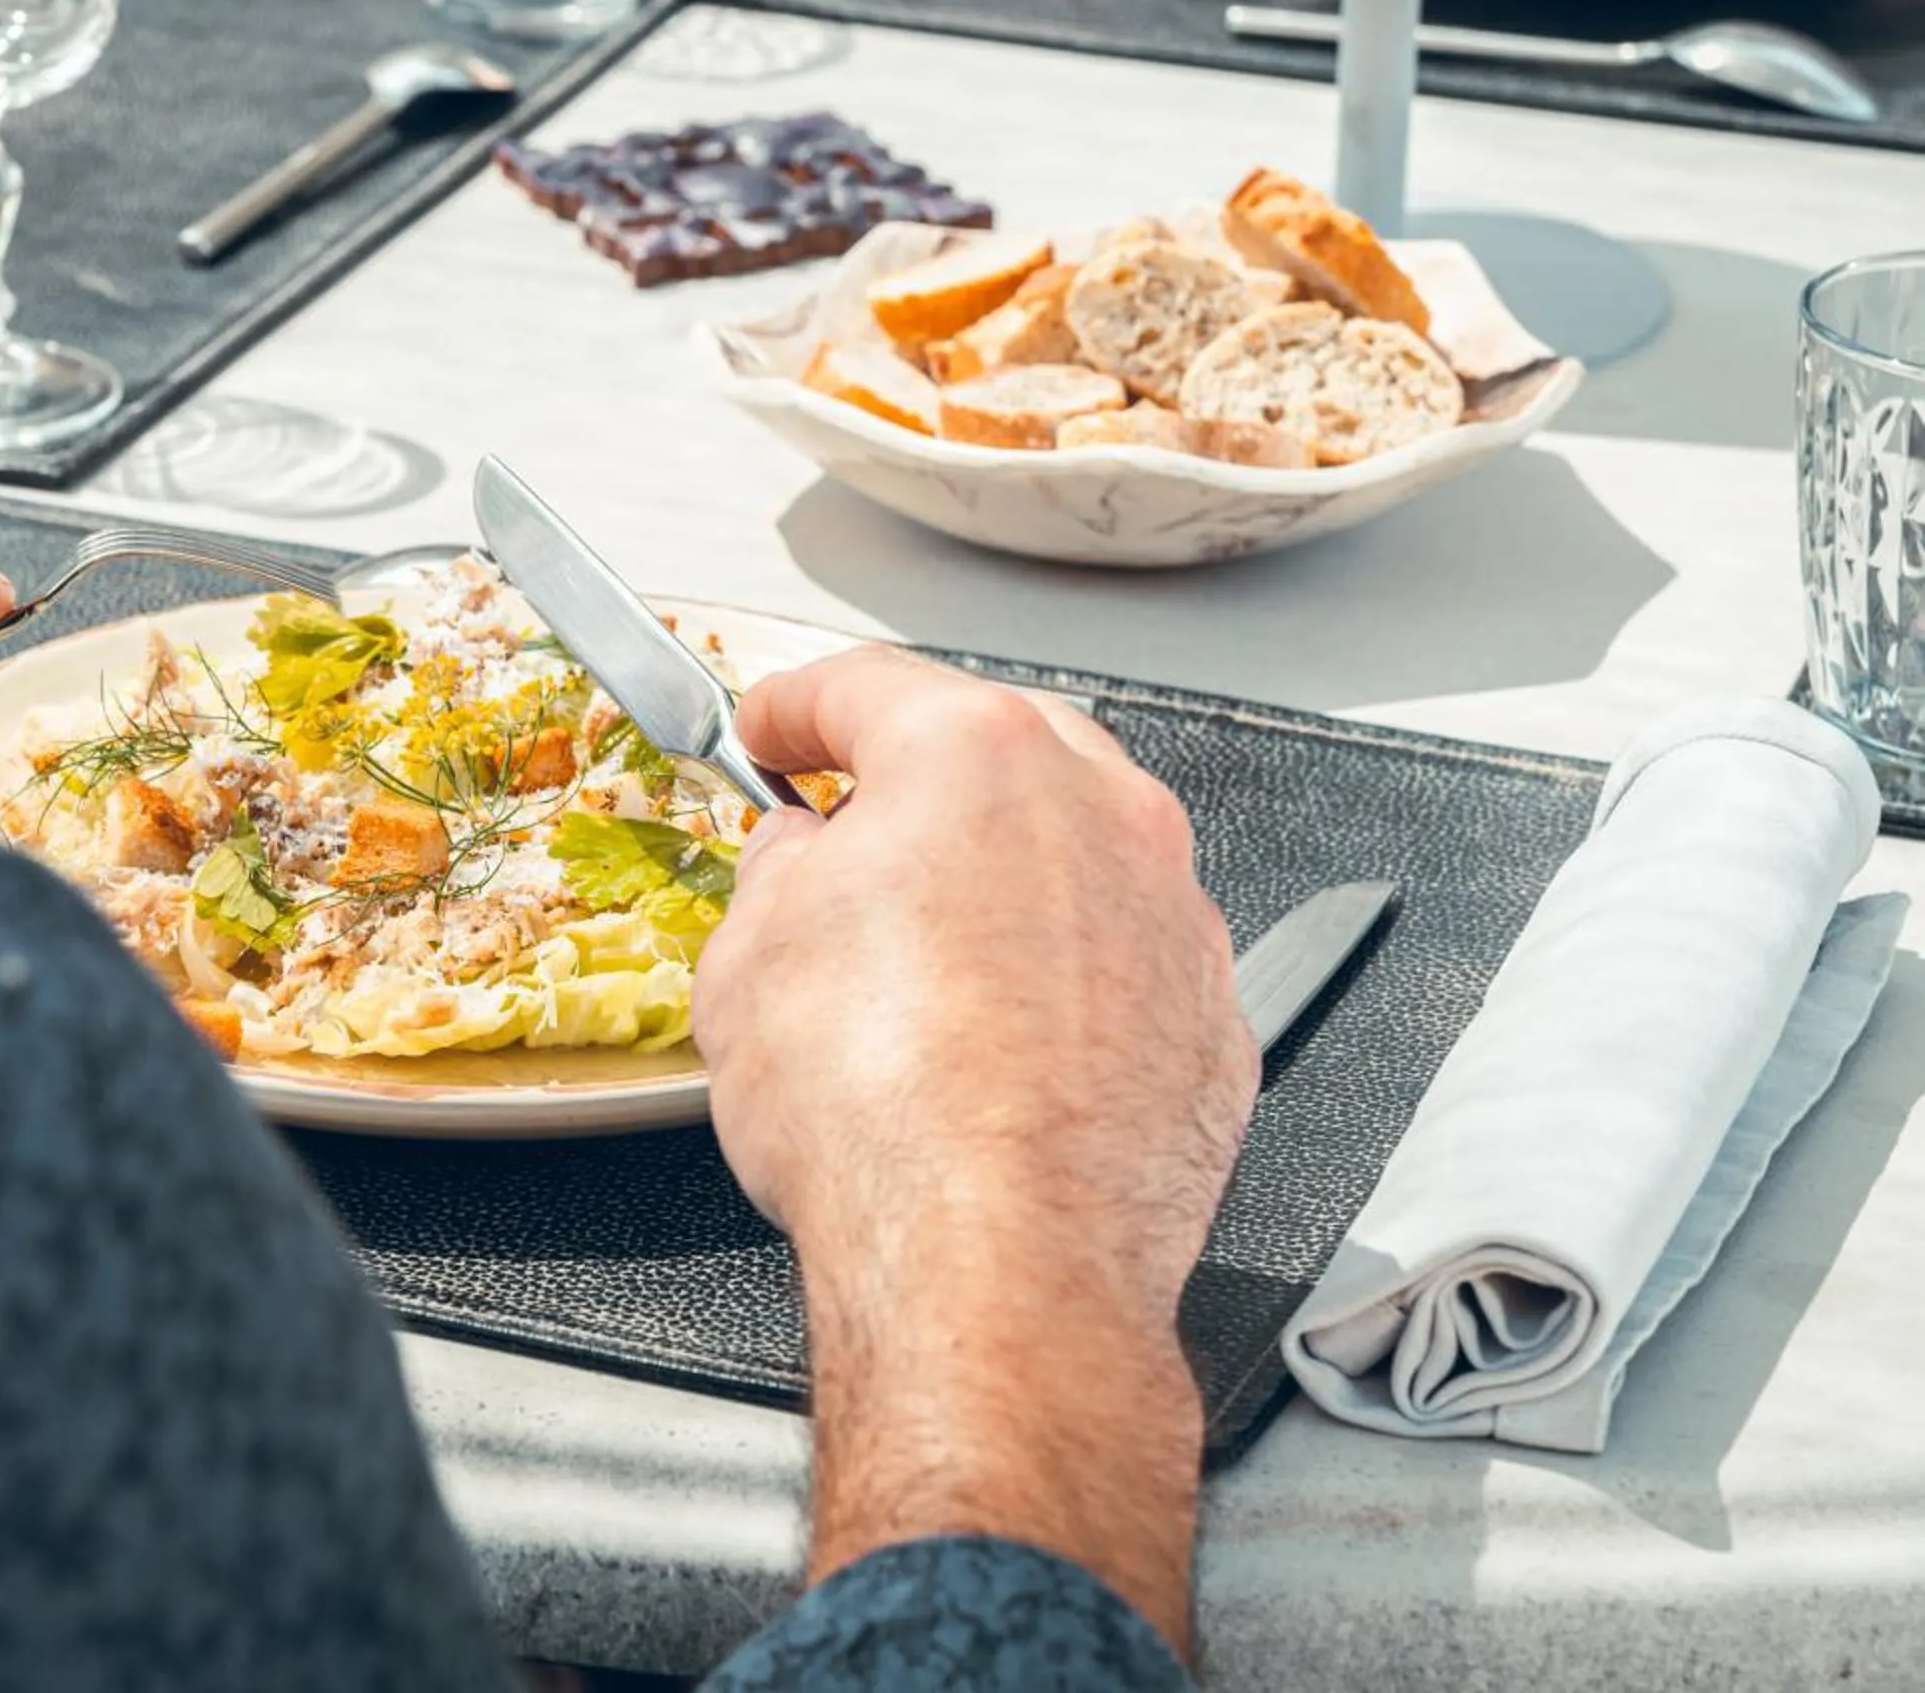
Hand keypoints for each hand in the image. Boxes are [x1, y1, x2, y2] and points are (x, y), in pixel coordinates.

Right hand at [691, 648, 1252, 1650]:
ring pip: (1075, 852)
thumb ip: (781, 872)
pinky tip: (996, 1040)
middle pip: (995, 749)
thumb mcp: (746, 959)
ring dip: (1000, 879)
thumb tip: (803, 860)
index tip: (771, 729)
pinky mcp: (1210, 1019)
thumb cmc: (880, 1116)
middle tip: (844, 832)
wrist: (996, 1269)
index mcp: (974, 759)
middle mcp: (1099, 813)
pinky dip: (1063, 974)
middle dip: (915, 782)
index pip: (864, 686)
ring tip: (918, 956)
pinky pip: (1121, 959)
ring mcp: (1171, 915)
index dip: (792, 706)